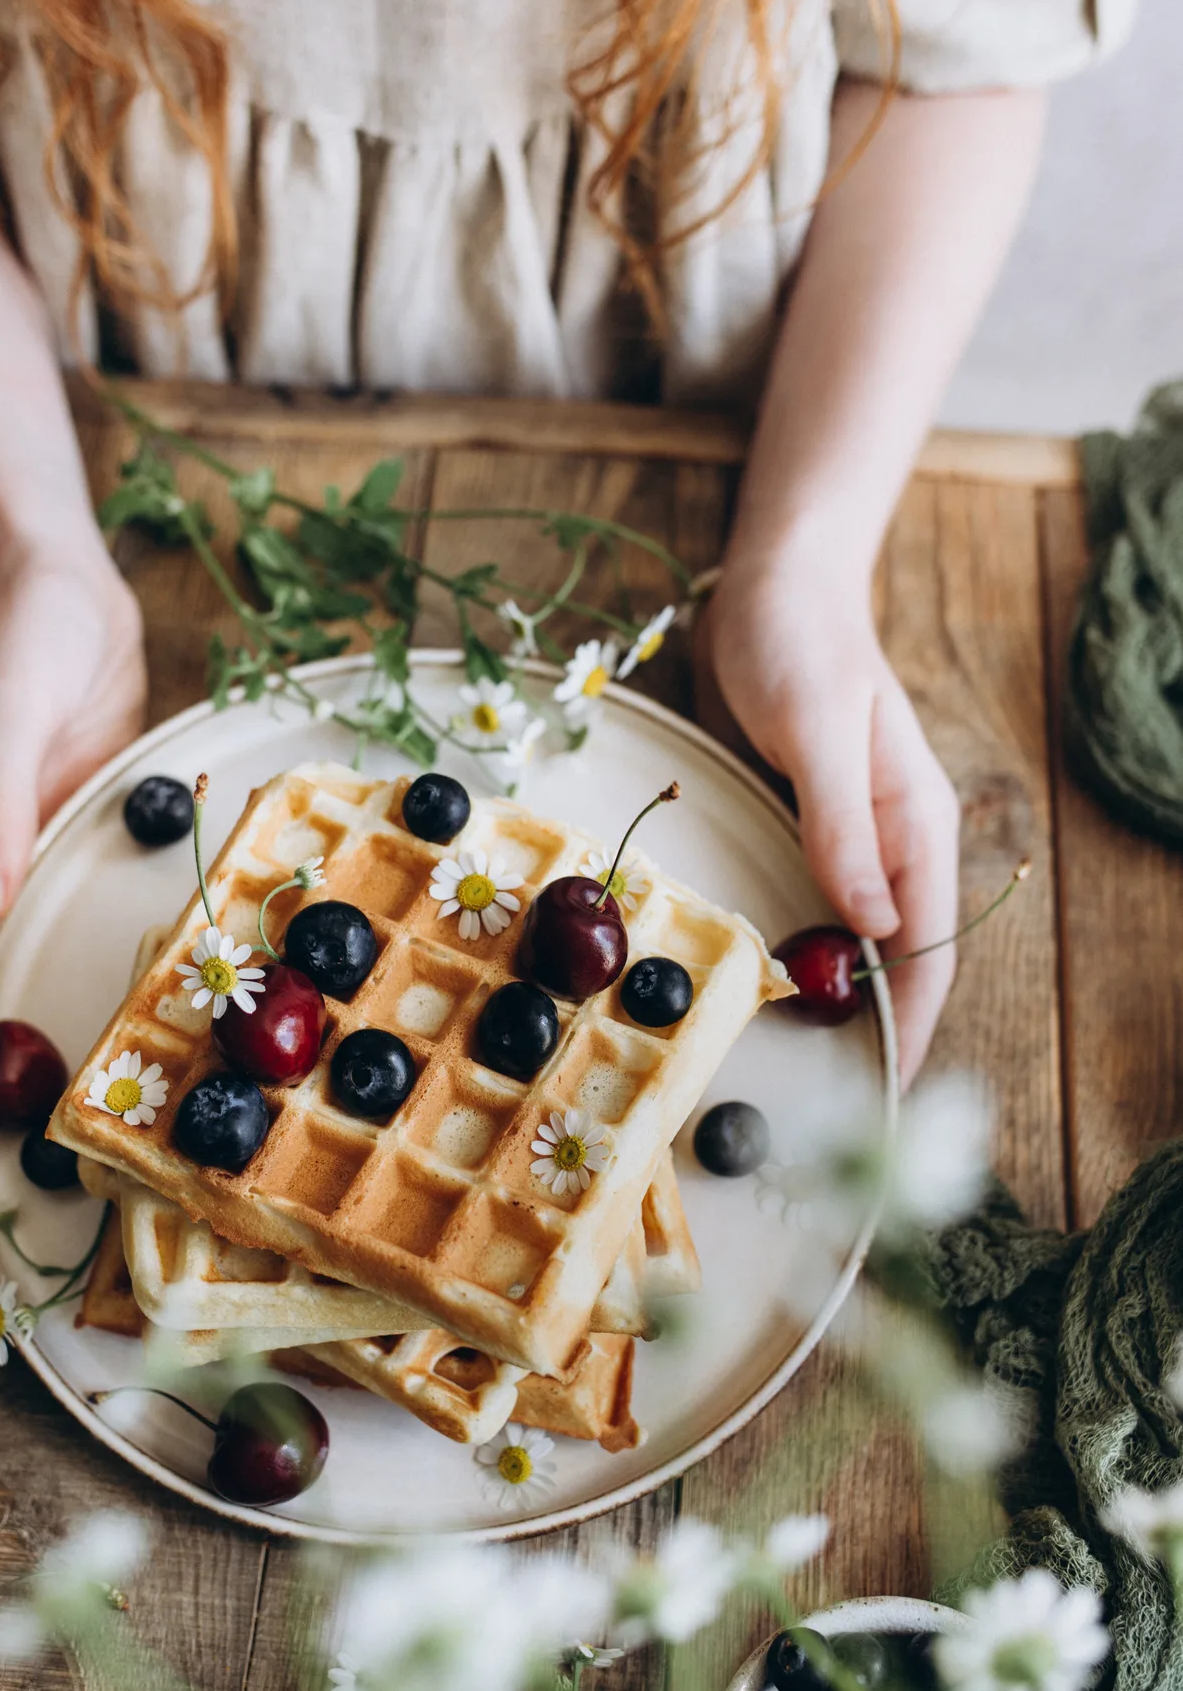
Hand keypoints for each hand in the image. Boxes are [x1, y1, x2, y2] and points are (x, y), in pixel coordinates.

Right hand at [0, 550, 145, 1021]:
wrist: (67, 584)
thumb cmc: (19, 638)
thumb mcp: (5, 720)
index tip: (4, 1054)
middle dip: (17, 995)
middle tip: (70, 1062)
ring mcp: (26, 833)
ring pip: (36, 919)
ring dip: (63, 962)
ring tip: (112, 1028)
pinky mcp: (75, 816)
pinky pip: (82, 878)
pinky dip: (101, 911)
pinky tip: (142, 952)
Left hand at [697, 549, 959, 1086]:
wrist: (768, 585)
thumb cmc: (799, 643)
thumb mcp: (816, 730)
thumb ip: (842, 825)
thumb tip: (873, 927)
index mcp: (916, 825)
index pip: (929, 948)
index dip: (910, 1024)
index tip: (883, 1093)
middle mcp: (889, 844)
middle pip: (894, 962)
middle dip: (870, 1031)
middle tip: (823, 1105)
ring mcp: (846, 840)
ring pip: (849, 943)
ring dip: (829, 1000)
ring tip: (791, 1069)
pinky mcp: (802, 830)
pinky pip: (805, 907)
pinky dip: (793, 952)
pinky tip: (761, 988)